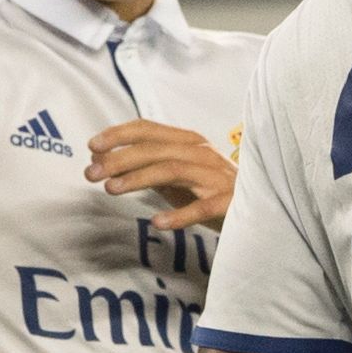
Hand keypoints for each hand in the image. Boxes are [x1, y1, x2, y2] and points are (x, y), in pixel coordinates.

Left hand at [85, 122, 235, 231]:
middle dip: (120, 159)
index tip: (92, 146)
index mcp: (189, 143)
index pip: (149, 129)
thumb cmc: (210, 193)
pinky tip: (158, 222)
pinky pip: (203, 207)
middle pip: (156, 149)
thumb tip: (101, 161)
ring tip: (111, 189)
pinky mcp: (230, 203)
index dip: (119, 134)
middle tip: (91, 173)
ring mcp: (217, 177)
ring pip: (173, 169)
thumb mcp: (174, 178)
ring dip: (139, 178)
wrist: (260, 213)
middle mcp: (203, 154)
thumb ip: (144, 168)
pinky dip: (180, 214)